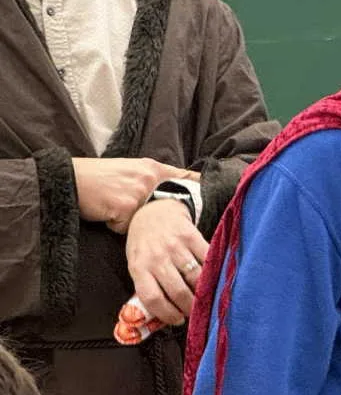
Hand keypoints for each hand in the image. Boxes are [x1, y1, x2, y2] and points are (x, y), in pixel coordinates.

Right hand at [71, 157, 198, 233]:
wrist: (72, 179)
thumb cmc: (98, 176)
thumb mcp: (130, 168)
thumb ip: (151, 176)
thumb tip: (169, 186)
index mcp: (152, 167)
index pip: (183, 176)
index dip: (199, 184)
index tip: (213, 189)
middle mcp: (149, 178)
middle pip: (169, 203)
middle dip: (165, 213)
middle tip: (155, 217)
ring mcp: (138, 194)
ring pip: (148, 218)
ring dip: (135, 220)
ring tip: (117, 209)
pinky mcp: (124, 209)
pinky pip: (128, 227)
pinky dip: (117, 224)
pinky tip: (107, 214)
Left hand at [124, 199, 208, 325]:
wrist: (153, 211)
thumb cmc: (144, 244)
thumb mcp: (137, 263)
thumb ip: (148, 284)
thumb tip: (164, 314)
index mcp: (139, 267)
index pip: (153, 298)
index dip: (168, 314)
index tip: (178, 320)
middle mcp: (156, 257)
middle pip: (178, 291)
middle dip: (190, 307)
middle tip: (195, 312)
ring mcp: (175, 246)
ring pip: (195, 277)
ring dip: (203, 292)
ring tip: (205, 298)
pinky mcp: (191, 235)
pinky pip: (207, 259)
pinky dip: (213, 271)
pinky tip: (213, 278)